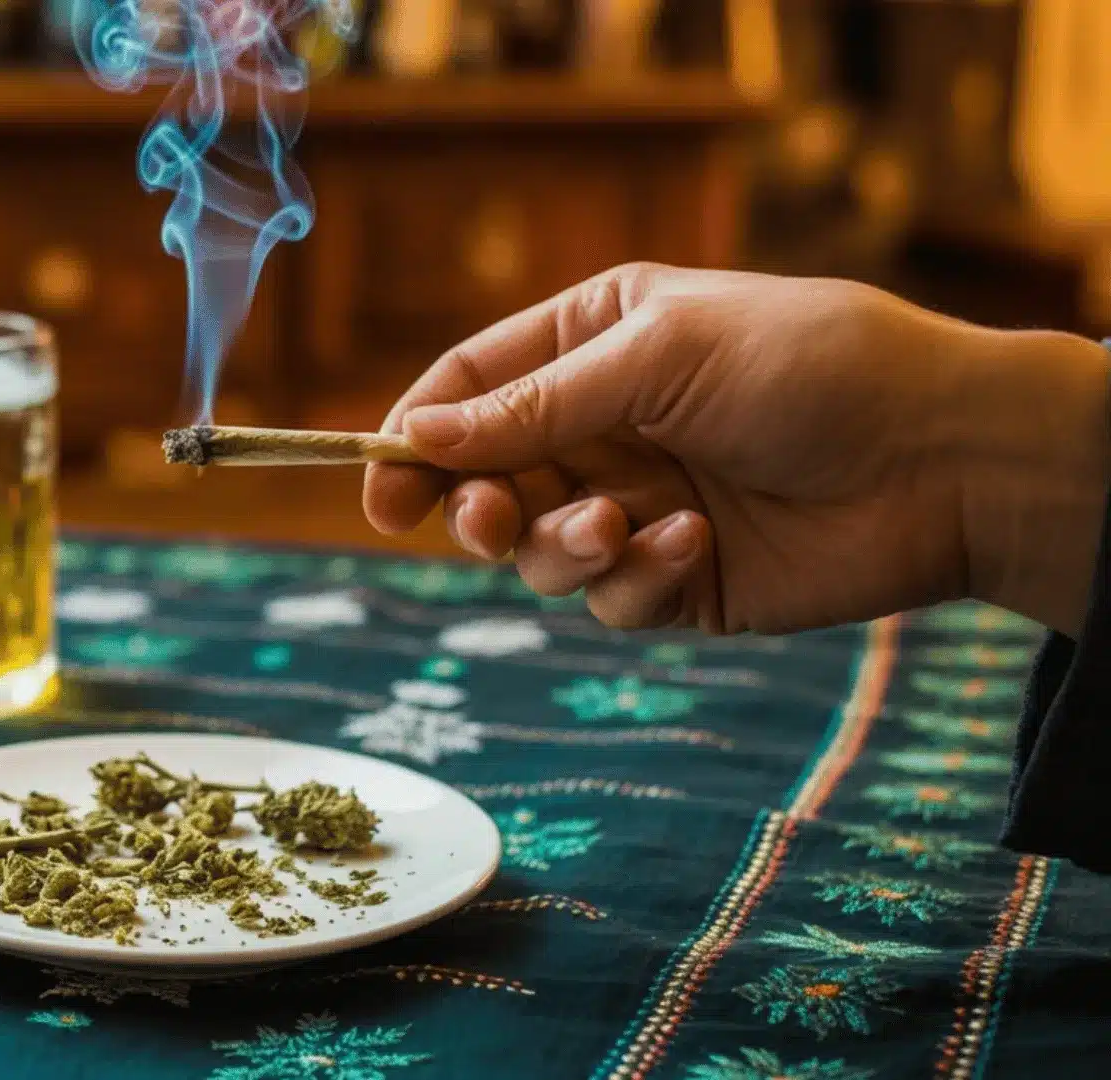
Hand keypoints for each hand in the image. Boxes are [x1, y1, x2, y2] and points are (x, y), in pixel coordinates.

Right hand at [363, 263, 1110, 636]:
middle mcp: (604, 426)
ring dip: (562, 547)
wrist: (944, 458)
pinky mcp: (675, 578)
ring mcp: (635, 504)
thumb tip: (411, 437)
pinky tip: (697, 544)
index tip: (380, 490)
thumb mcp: (659, 355)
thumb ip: (533, 404)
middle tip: (485, 519)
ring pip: (534, 552)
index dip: (413, 438)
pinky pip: (608, 599)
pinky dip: (637, 577)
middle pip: (481, 481)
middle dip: (473, 508)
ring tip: (624, 528)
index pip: (468, 389)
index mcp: (593, 343)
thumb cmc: (811, 366)